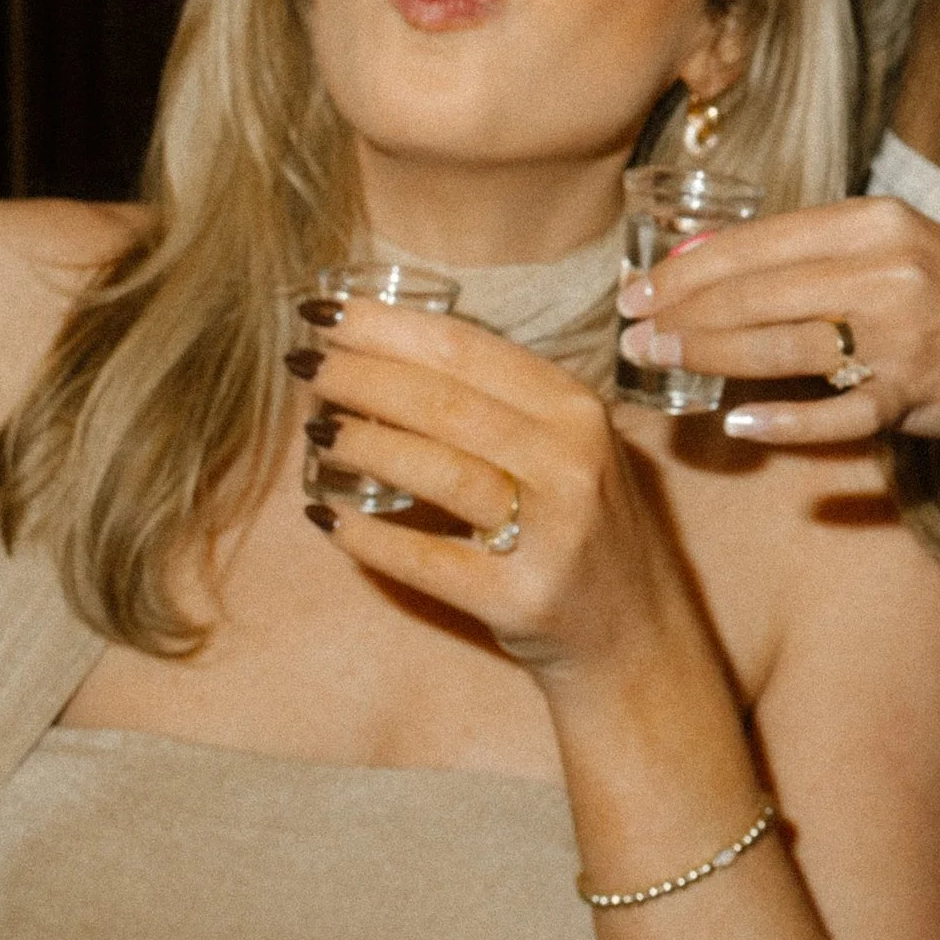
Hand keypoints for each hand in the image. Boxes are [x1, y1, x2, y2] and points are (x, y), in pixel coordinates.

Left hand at [300, 301, 674, 683]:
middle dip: (361, 376)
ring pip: (436, 470)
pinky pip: (425, 559)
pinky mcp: (519, 597)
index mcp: (575, 408)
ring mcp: (549, 533)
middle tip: (303, 364)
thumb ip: (498, 401)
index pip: (468, 349)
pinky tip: (327, 516)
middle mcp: (570, 461)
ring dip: (362, 444)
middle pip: (445, 402)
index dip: (387, 325)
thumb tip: (381, 352)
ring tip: (315, 429)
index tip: (325, 309)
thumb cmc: (579, 522)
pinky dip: (368, 537)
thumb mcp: (563, 445)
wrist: (635, 630)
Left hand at [617, 197, 939, 449]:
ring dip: (709, 357)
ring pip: (782, 347)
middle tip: (631, 333)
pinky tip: (736, 421)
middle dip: (682, 314)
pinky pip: (831, 414)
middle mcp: (887, 270)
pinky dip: (780, 420)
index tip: (637, 289)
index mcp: (874, 221)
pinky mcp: (909, 395)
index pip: (758, 241)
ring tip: (659, 362)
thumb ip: (809, 252)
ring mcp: (900, 336)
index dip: (686, 267)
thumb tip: (699, 262)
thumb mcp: (888, 247)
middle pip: (758, 294)